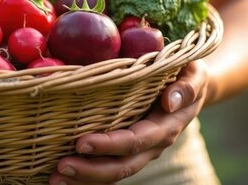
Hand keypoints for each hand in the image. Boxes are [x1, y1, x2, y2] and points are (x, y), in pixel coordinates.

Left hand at [49, 61, 208, 184]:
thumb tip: (170, 101)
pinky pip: (106, 169)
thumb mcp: (193, 74)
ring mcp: (139, 153)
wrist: (190, 87)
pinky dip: (84, 176)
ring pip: (112, 174)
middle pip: (121, 166)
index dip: (109, 145)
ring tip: (54, 178)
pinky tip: (58, 176)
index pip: (135, 141)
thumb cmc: (186, 74)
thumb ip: (186, 87)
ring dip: (84, 179)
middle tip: (61, 167)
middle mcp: (151, 146)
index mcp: (164, 128)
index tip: (81, 142)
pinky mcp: (126, 152)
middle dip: (90, 170)